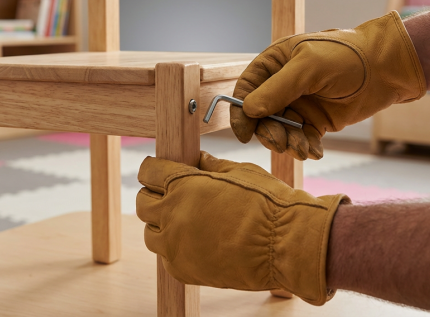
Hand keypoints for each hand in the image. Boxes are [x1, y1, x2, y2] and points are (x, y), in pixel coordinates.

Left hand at [136, 151, 347, 304]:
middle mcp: (172, 214)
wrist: (287, 245)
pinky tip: (195, 244)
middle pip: (142, 203)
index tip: (159, 172)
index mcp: (183, 184)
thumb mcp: (241, 172)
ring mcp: (175, 246)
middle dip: (153, 196)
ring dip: (162, 225)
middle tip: (171, 196)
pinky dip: (175, 250)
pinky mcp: (184, 270)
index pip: (148, 171)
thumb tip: (199, 159)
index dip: (153, 170)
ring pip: (150, 234)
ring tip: (185, 222)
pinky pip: (166, 258)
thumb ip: (212, 166)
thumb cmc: (268, 203)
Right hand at [231, 11, 425, 159]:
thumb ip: (277, 89)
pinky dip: (305, 147)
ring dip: (288, 143)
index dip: (241, 112)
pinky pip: (301, 139)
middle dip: (269, 132)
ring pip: (280, 130)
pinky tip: (315, 151)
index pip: (246, 89)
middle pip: (261, 116)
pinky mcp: (316, 121)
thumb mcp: (308, 68)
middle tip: (280, 143)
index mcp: (275, 63)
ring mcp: (299, 104)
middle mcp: (282, 85)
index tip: (243, 133)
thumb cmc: (347, 56)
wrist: (387, 69)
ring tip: (303, 148)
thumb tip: (248, 110)